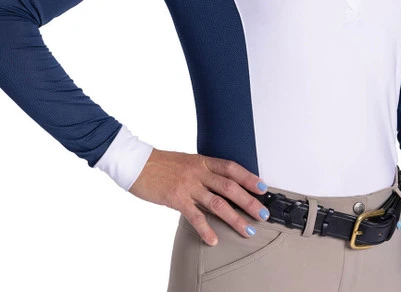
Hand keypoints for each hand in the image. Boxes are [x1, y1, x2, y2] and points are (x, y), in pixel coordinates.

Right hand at [128, 148, 270, 245]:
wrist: (137, 163)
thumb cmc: (161, 163)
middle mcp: (198, 172)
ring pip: (218, 203)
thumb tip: (219, 183)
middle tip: (263, 213)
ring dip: (235, 218)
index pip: (231, 168)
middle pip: (230, 187)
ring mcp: (188, 186)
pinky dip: (206, 230)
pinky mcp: (175, 199)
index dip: (248, 178)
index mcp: (202, 161)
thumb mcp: (186, 161)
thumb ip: (203, 171)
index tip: (263, 187)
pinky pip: (195, 216)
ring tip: (248, 230)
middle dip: (249, 201)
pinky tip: (214, 240)